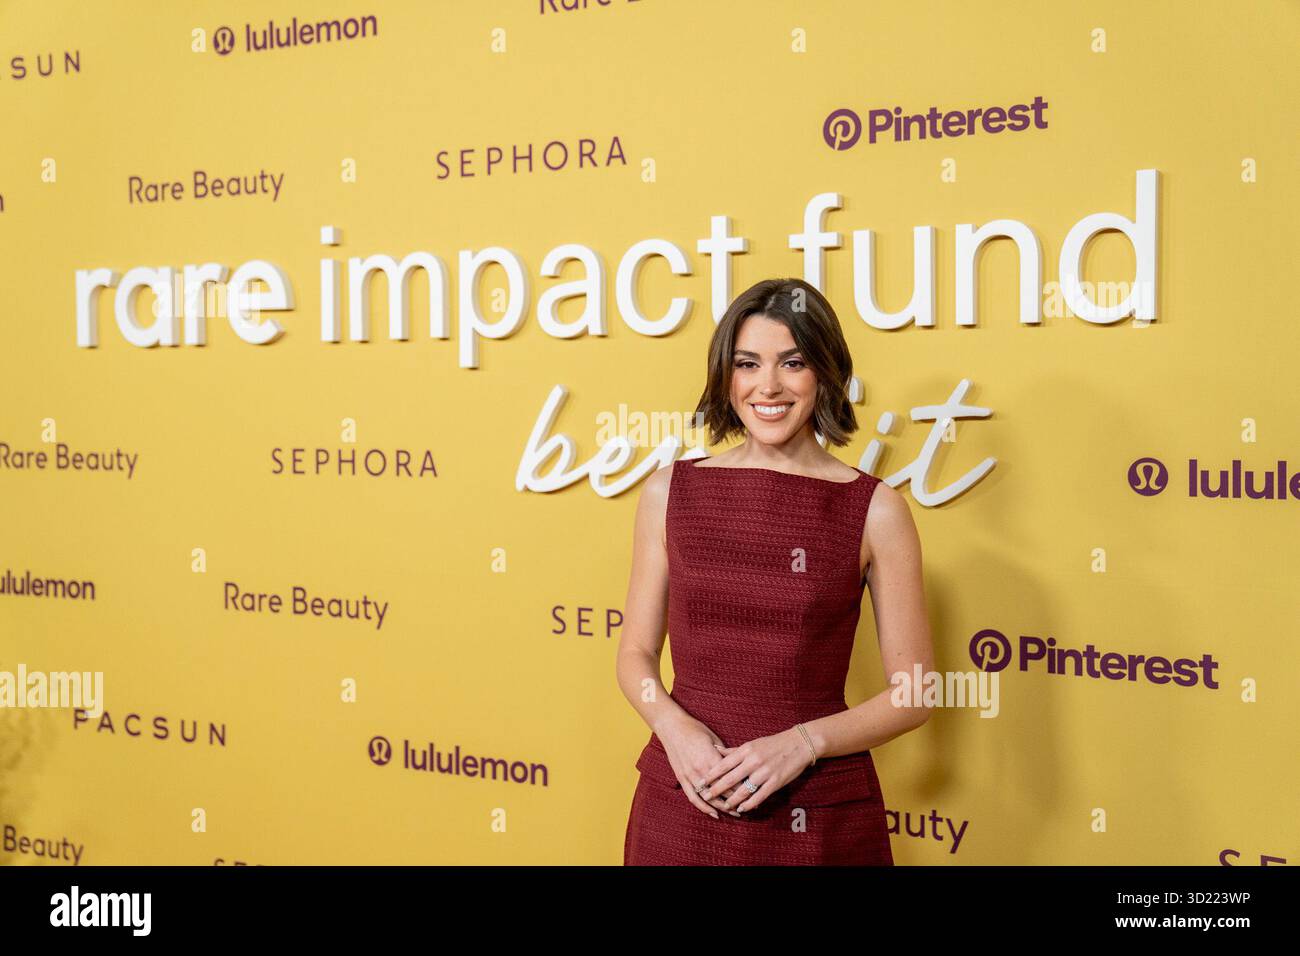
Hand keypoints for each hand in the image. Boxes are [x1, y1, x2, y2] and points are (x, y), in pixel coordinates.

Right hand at [655, 712, 744, 818]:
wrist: (672, 727)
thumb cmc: (695, 729)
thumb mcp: (714, 738)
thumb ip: (725, 754)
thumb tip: (739, 765)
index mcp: (711, 758)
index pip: (731, 778)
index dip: (743, 787)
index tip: (754, 793)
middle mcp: (700, 769)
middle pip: (722, 791)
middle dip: (736, 800)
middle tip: (749, 806)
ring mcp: (689, 775)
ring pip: (709, 797)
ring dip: (723, 807)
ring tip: (735, 813)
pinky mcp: (681, 778)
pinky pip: (693, 797)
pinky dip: (704, 808)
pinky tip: (714, 814)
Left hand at [698, 727, 814, 813]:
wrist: (799, 744)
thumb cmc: (773, 744)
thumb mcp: (752, 744)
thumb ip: (733, 751)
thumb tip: (715, 749)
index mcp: (746, 750)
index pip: (723, 764)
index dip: (710, 775)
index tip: (700, 782)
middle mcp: (753, 761)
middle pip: (730, 779)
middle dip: (716, 789)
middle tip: (705, 796)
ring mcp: (764, 773)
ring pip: (743, 790)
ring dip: (732, 800)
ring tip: (724, 806)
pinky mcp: (775, 782)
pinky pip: (759, 796)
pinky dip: (749, 804)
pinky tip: (742, 809)